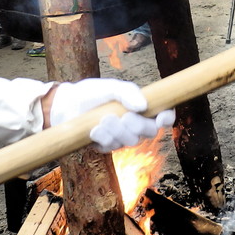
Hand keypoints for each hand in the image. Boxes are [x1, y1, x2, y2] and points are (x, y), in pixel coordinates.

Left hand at [47, 78, 173, 152]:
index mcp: (142, 107)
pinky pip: (112, 148)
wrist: (67, 105)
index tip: (161, 119)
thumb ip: (128, 92)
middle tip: (124, 116)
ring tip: (103, 119)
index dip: (167, 118)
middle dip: (137, 125)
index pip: (164, 115)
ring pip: (131, 142)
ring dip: (118, 131)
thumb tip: (143, 106)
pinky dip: (104, 139)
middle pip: (149, 132)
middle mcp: (136, 123)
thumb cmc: (93, 93)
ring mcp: (122, 136)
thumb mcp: (111, 86)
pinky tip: (93, 130)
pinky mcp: (107, 146)